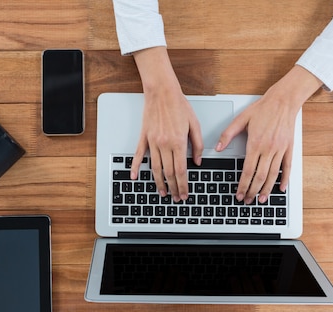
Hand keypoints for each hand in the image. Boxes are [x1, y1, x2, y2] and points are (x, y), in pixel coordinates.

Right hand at [130, 47, 203, 201]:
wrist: (162, 92)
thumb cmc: (179, 105)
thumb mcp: (195, 124)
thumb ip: (197, 145)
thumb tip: (198, 161)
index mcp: (178, 142)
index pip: (181, 170)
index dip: (183, 185)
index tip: (184, 193)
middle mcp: (164, 144)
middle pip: (169, 172)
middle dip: (173, 188)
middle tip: (176, 198)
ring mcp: (152, 142)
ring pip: (155, 168)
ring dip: (159, 182)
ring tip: (162, 192)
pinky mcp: (144, 137)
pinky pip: (139, 155)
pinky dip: (135, 167)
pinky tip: (134, 176)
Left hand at [216, 65, 322, 203]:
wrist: (283, 100)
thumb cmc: (262, 109)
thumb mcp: (241, 119)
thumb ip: (228, 135)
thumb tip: (217, 148)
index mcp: (255, 144)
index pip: (248, 171)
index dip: (242, 185)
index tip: (238, 193)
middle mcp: (268, 149)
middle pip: (260, 176)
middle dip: (252, 191)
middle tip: (247, 200)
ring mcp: (280, 149)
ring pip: (273, 175)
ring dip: (266, 189)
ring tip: (261, 199)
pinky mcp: (289, 148)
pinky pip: (287, 167)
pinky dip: (284, 179)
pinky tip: (280, 188)